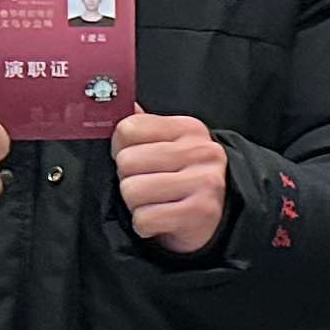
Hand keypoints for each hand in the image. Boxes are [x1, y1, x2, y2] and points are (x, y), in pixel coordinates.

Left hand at [114, 113, 231, 253]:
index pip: (128, 128)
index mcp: (188, 128)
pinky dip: (145, 225)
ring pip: (132, 190)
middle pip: (127, 161)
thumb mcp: (169, 146)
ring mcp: (204, 181)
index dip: (122, 149)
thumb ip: (142, 127)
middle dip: (129, 179)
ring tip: (154, 203)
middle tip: (148, 186)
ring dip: (135, 204)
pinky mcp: (200, 211)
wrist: (216, 218)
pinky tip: (161, 220)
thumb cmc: (182, 180)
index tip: (138, 161)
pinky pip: (145, 218)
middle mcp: (200, 151)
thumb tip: (113, 104)